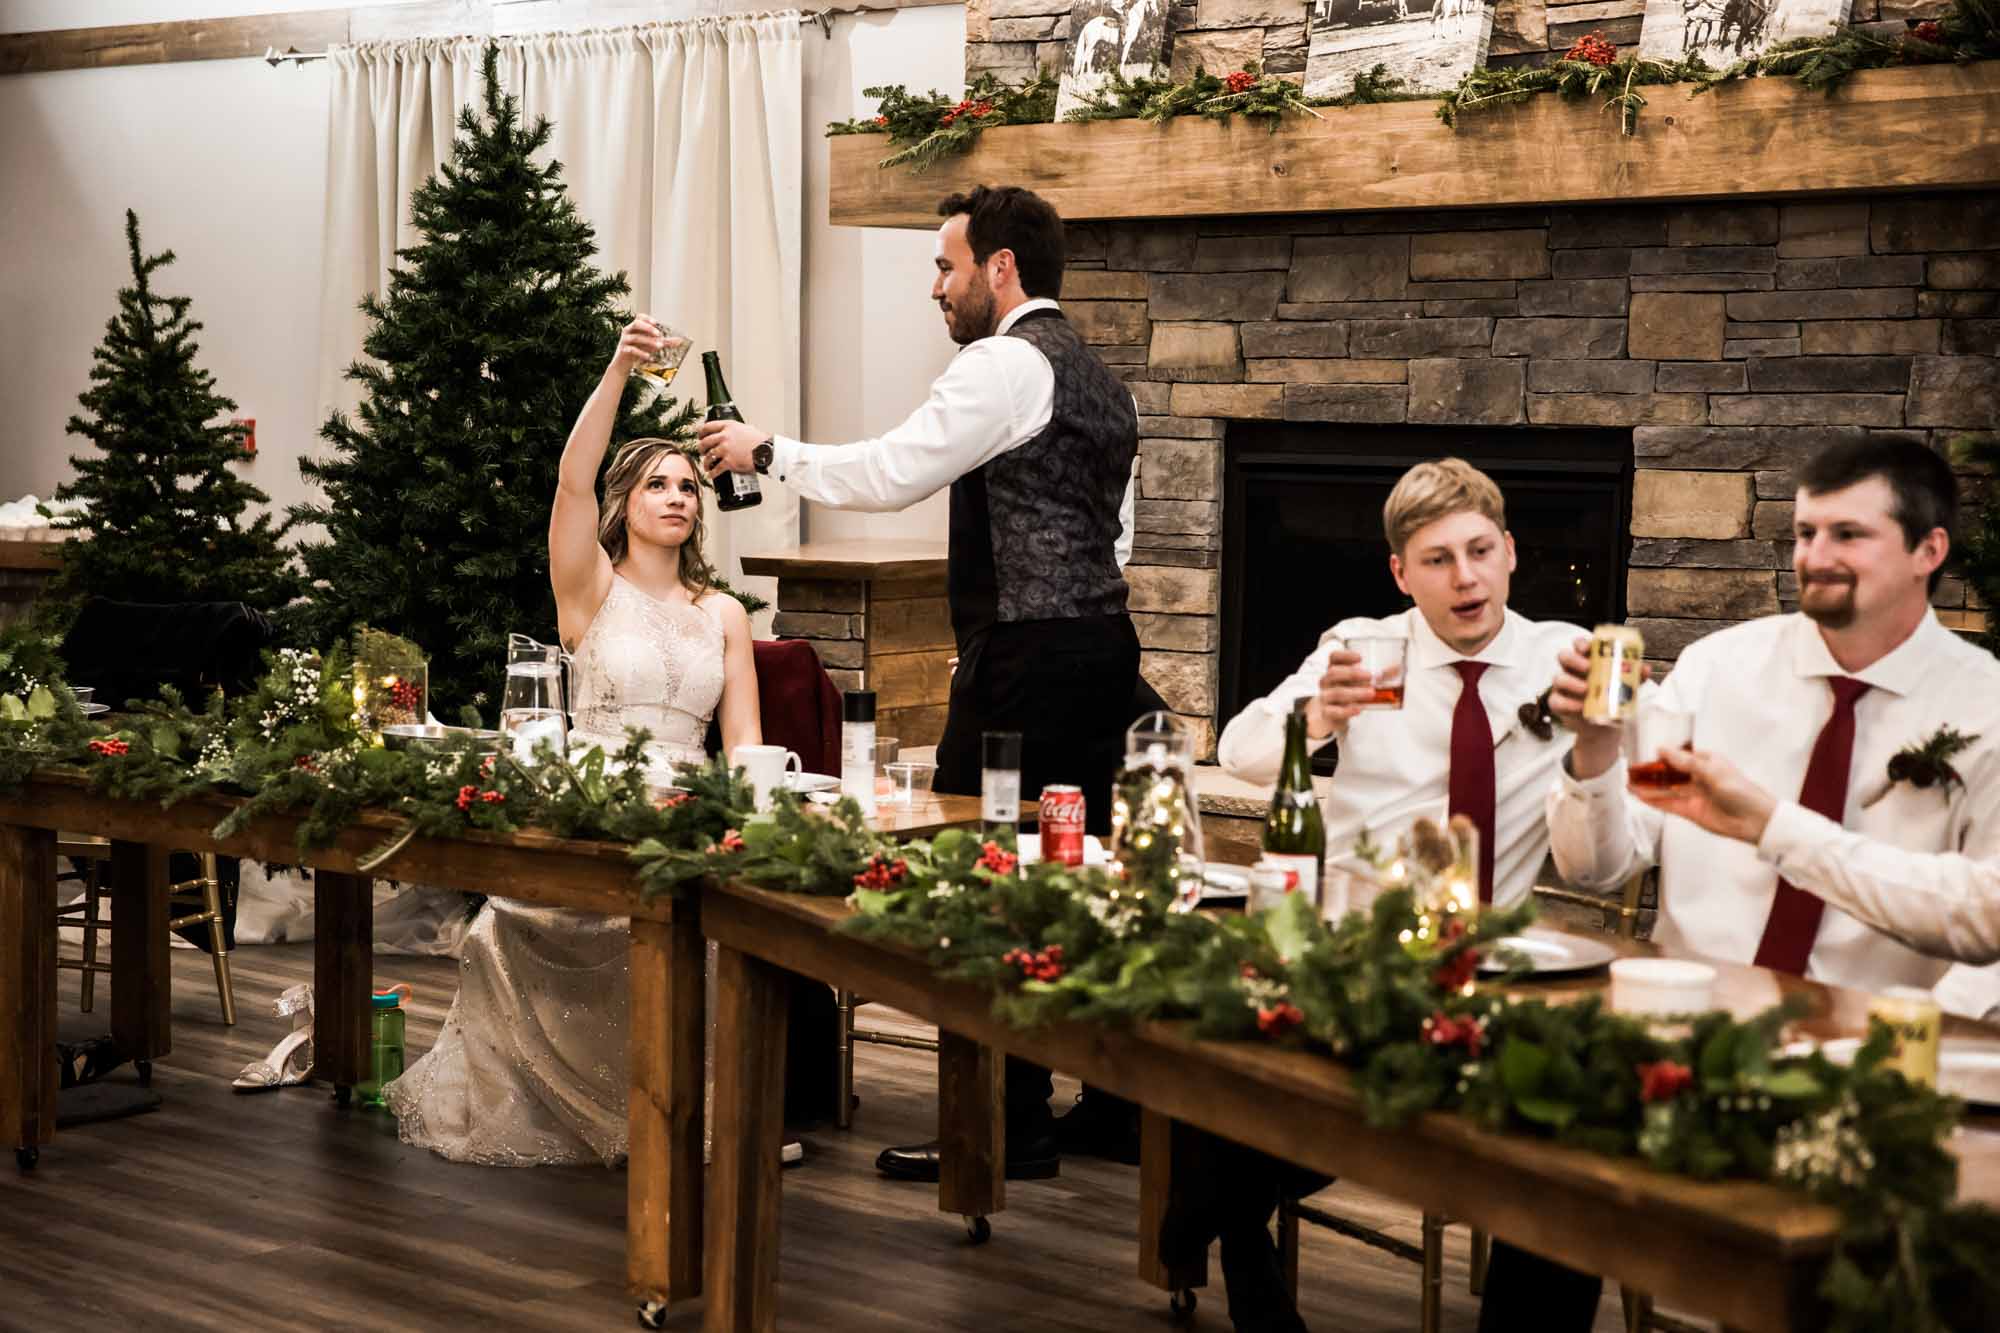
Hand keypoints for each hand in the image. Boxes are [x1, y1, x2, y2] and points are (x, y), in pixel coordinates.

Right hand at [611, 316, 665, 377]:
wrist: (625, 364)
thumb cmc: (639, 350)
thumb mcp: (652, 345)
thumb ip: (665, 342)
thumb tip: (679, 341)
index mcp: (635, 327)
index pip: (639, 317)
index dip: (647, 318)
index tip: (656, 323)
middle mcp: (628, 331)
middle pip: (636, 324)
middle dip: (648, 328)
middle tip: (658, 334)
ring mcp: (625, 340)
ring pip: (636, 337)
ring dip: (648, 341)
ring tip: (659, 346)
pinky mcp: (623, 350)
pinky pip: (631, 349)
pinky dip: (641, 353)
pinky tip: (648, 356)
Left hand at [696, 419, 764, 477]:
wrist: (766, 452)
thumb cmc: (760, 440)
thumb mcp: (746, 428)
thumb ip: (736, 430)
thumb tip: (733, 432)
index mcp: (728, 426)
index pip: (708, 426)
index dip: (701, 432)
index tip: (699, 435)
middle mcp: (724, 437)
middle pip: (705, 442)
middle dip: (701, 448)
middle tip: (701, 451)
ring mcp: (725, 450)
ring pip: (708, 456)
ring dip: (706, 462)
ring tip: (707, 465)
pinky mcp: (728, 462)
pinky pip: (716, 469)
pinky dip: (712, 473)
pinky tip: (711, 474)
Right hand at [1307, 650, 1373, 740]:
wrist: (1334, 715)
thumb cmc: (1349, 692)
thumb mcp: (1362, 682)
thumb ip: (1379, 676)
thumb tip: (1398, 668)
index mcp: (1335, 669)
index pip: (1334, 657)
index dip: (1345, 655)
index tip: (1360, 658)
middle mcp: (1327, 681)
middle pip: (1333, 672)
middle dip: (1352, 673)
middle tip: (1370, 676)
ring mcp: (1325, 696)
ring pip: (1336, 692)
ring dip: (1354, 692)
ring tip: (1371, 693)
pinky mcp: (1327, 712)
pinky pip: (1333, 711)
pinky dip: (1346, 710)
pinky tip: (1359, 709)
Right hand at [1548, 634, 1636, 779]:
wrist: (1604, 727)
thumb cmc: (1612, 700)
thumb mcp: (1625, 687)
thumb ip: (1634, 677)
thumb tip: (1645, 669)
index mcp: (1587, 661)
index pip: (1578, 645)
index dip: (1581, 644)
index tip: (1588, 648)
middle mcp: (1572, 671)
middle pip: (1564, 656)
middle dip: (1574, 659)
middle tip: (1588, 668)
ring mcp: (1563, 687)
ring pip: (1557, 678)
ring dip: (1571, 682)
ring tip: (1586, 690)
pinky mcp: (1558, 703)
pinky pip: (1556, 701)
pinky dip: (1567, 703)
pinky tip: (1580, 707)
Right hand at [1627, 746, 1777, 844]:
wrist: (1755, 820)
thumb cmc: (1739, 790)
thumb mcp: (1711, 771)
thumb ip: (1684, 762)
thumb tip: (1661, 749)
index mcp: (1706, 762)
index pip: (1679, 756)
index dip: (1661, 756)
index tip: (1643, 755)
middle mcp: (1697, 777)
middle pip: (1669, 773)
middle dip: (1650, 773)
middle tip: (1630, 771)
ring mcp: (1692, 795)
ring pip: (1665, 789)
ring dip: (1648, 787)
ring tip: (1628, 784)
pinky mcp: (1689, 811)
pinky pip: (1668, 804)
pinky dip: (1653, 800)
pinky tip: (1639, 796)